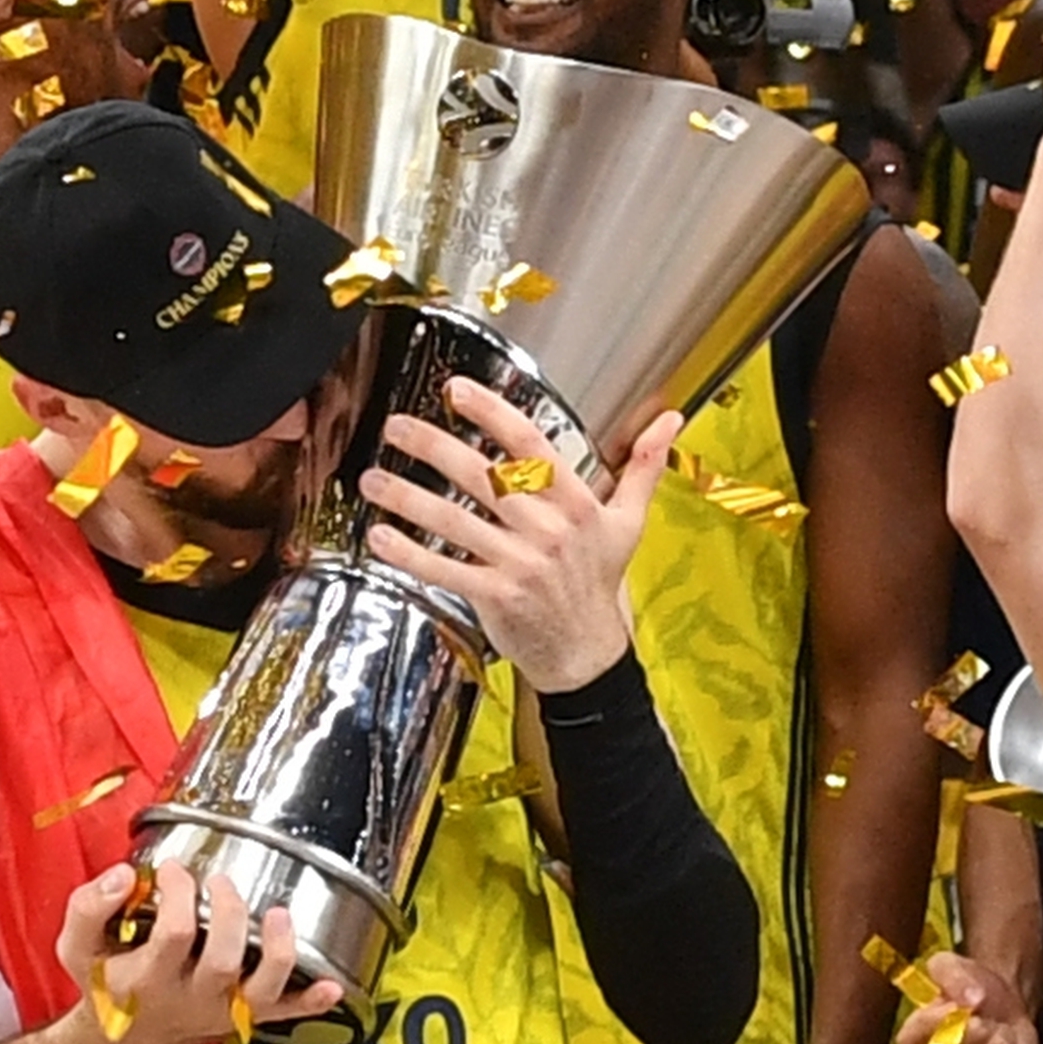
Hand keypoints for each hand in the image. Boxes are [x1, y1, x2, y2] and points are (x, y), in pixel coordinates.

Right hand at [55, 861, 341, 1043]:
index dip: (178, 895)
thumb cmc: (106, 984)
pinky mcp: (244, 1019)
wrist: (123, 1042)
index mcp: (148, 979)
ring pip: (260, 992)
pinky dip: (309, 1003)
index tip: (175, 869)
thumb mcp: (77, 948)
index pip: (173, 934)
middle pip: (222, 962)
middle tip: (220, 882)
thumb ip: (89, 907)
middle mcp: (190, 1000)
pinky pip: (283, 1017)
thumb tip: (126, 875)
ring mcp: (222, 1013)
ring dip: (278, 953)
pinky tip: (333, 986)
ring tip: (279, 913)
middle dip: (229, 915)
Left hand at [357, 380, 679, 693]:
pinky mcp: (496, 596)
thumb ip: (643, 466)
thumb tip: (670, 420)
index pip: (530, 445)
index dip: (491, 413)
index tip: (456, 389)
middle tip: (396, 426)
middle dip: (433, 446)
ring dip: (407, 497)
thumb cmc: (599, 582)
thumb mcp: (628, 522)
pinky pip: (444, 568)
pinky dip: (409, 553)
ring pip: (454, 521)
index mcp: (576, 502)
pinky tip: (379, 536)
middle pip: (482, 476)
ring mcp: (520, 563)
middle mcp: (547, 529)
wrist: (588, 654)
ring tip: (373, 476)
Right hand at [897, 946, 1037, 1043]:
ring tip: (1002, 1027)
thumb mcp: (952, 966)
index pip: (909, 1041)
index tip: (955, 1006)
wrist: (1000, 1001)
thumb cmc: (967, 985)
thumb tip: (972, 999)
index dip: (934, 1024)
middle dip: (974, 1035)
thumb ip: (954, 976)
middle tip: (985, 1017)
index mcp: (915, 1035)